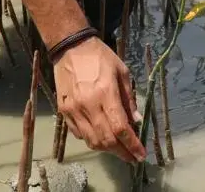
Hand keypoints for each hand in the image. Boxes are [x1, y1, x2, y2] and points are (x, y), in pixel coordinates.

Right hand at [52, 38, 145, 162]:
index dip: (132, 145)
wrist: (71, 47)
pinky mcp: (63, 111)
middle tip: (132, 157)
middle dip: (122, 152)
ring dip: (107, 149)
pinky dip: (92, 140)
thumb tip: (136, 121)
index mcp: (106, 93)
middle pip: (106, 139)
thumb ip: (129, 98)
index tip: (141, 154)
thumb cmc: (100, 56)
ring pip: (92, 141)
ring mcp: (73, 110)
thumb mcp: (122, 72)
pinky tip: (100, 136)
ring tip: (118, 148)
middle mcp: (88, 105)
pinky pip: (79, 134)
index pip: (120, 128)